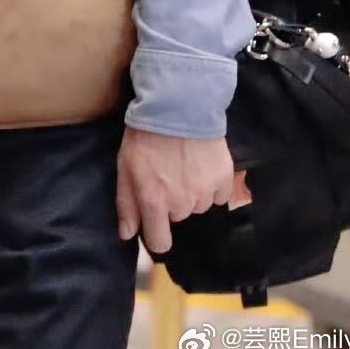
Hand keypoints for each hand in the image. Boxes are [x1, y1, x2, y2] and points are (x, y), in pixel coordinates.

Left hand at [115, 125, 251, 254]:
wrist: (177, 105)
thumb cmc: (145, 135)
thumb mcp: (125, 166)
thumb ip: (127, 204)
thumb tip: (127, 235)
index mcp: (155, 202)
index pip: (160, 242)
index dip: (156, 234)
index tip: (155, 223)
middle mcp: (182, 204)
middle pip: (178, 217)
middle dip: (171, 201)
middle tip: (166, 173)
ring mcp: (205, 193)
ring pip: (198, 205)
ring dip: (191, 192)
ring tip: (183, 163)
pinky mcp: (224, 179)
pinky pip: (218, 194)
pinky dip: (211, 184)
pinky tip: (201, 164)